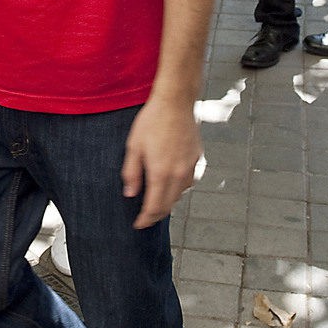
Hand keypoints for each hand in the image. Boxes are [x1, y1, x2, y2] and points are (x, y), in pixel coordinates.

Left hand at [121, 96, 201, 227]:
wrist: (175, 102)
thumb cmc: (152, 121)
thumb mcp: (134, 147)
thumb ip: (131, 173)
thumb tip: (130, 194)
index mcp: (161, 173)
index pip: (154, 207)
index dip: (145, 219)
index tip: (138, 224)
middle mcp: (178, 174)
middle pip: (168, 205)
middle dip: (156, 215)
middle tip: (145, 218)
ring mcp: (190, 167)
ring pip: (180, 195)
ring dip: (167, 202)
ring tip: (156, 203)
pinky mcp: (197, 159)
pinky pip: (187, 182)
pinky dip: (178, 189)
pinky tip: (170, 184)